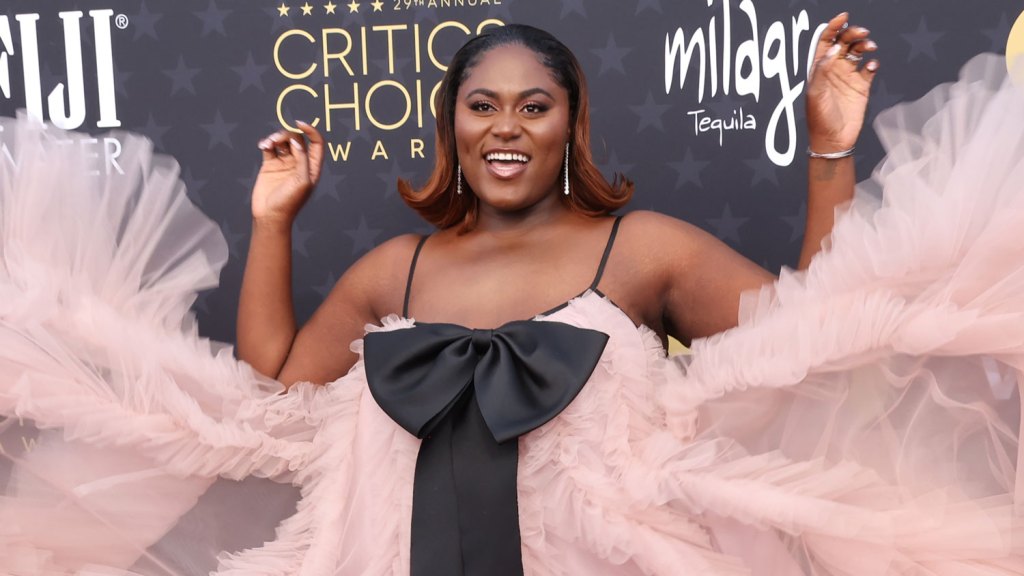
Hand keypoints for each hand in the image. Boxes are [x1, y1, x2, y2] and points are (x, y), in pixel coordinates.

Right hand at [251, 121, 323, 224]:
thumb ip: (302, 159)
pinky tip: (263, 146)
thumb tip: (297, 142)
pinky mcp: (270, 164)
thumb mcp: (302, 181)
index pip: (317, 143)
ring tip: (268, 144)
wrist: (270, 216)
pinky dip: (266, 143)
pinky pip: (269, 147)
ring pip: (283, 141)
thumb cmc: (290, 202)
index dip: (311, 131)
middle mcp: (299, 163)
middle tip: (278, 140)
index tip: (300, 123)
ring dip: (276, 137)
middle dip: (288, 134)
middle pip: (297, 139)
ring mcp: (285, 163)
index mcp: (312, 167)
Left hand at [806, 13, 878, 152]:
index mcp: (819, 68)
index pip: (826, 41)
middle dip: (853, 33)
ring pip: (858, 51)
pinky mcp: (862, 86)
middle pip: (844, 42)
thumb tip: (834, 49)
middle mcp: (834, 69)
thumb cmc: (819, 118)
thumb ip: (822, 70)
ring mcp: (849, 76)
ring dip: (864, 44)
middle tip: (861, 32)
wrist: (833, 140)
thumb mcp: (815, 93)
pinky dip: (873, 63)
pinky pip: (870, 68)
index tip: (843, 17)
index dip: (833, 27)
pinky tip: (872, 66)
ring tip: (869, 47)